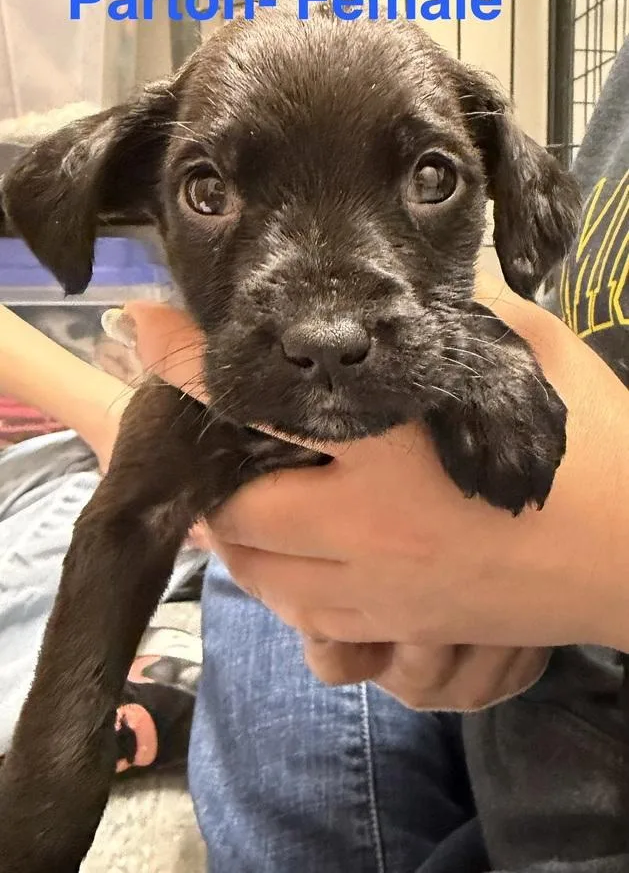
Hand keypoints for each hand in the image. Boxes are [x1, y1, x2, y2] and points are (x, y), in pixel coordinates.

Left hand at [120, 275, 628, 703]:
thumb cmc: (599, 450)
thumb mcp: (529, 360)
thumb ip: (463, 315)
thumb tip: (413, 285)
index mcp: (396, 446)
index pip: (266, 398)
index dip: (193, 365)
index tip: (147, 328)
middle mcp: (371, 525)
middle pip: (241, 510)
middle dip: (213, 471)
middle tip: (216, 436)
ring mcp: (381, 588)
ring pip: (262, 577)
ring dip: (239, 536)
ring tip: (246, 495)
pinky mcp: (401, 627)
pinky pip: (308, 621)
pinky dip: (282, 587)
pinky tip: (297, 556)